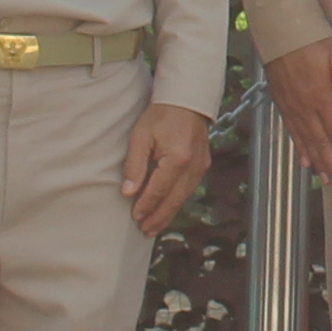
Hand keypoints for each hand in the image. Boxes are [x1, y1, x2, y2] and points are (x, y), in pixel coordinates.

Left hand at [123, 98, 215, 234]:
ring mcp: (200, 166)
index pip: (158, 190)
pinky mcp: (202, 164)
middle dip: (158, 217)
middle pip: (174, 200)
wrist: (186, 99)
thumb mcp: (140, 137)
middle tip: (145, 231)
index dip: (146, 205)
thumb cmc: (161, 115)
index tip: (135, 216)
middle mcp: (192, 166)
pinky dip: (177, 201)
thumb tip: (128, 192)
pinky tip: (168, 208)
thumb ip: (135, 165)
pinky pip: (189, 189)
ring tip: (154, 226)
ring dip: (168, 213)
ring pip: (183, 197)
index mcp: (177, 159)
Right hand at [265, 36, 331, 188]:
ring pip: (306, 140)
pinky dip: (300, 147)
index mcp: (319, 95)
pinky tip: (305, 160)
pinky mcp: (283, 102)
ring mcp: (291, 106)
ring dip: (317, 161)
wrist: (280, 28)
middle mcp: (304, 105)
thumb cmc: (313, 38)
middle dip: (331, 164)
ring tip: (325, 179)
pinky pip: (292, 130)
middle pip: (320, 141)